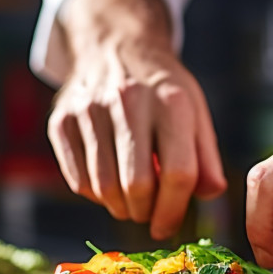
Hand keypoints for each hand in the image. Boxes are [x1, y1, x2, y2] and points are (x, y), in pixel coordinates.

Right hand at [47, 0, 226, 238]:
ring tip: (130, 203)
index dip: (174, 210)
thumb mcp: (194, 113)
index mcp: (172, 102)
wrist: (115, 47)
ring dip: (119, 208)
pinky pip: (78, 180)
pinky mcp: (62, 120)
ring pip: (104, 187)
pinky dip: (95, 195)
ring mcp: (90, 110)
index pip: (178, 173)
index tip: (168, 227)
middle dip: (145, 212)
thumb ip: (206, 157)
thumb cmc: (162, 90)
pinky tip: (108, 183)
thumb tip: (210, 194)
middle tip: (148, 214)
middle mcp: (129, 102)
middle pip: (137, 185)